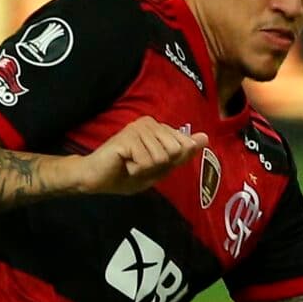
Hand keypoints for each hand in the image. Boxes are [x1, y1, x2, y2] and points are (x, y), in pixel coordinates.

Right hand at [74, 116, 206, 195]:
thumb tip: (206, 137)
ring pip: (162, 157)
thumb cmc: (126, 174)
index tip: (149, 163)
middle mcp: (150, 122)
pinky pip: (147, 161)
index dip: (168, 163)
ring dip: (146, 169)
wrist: (96, 178)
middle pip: (176, 151)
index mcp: (159, 128)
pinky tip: (124, 163)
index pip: (184, 146)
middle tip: (139, 164)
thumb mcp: (160, 169)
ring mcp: (139, 127)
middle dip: (159, 166)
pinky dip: (136, 169)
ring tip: (130, 164)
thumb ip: (182, 154)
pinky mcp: (128, 136)